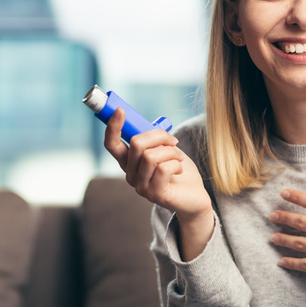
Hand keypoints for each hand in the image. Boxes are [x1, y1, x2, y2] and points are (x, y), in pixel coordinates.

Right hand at [103, 108, 213, 259]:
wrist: (194, 196)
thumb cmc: (178, 170)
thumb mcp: (164, 149)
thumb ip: (154, 140)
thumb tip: (151, 127)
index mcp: (129, 162)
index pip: (112, 144)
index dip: (113, 127)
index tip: (120, 110)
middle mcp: (130, 175)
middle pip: (136, 144)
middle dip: (159, 136)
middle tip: (173, 141)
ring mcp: (141, 187)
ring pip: (151, 156)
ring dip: (171, 152)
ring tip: (179, 158)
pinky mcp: (155, 194)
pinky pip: (163, 169)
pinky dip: (176, 164)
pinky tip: (179, 170)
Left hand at [269, 183, 305, 274]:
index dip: (296, 196)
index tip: (283, 193)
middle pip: (301, 222)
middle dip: (284, 217)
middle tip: (272, 216)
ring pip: (299, 242)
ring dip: (284, 239)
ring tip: (273, 237)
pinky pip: (305, 264)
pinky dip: (292, 263)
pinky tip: (281, 262)